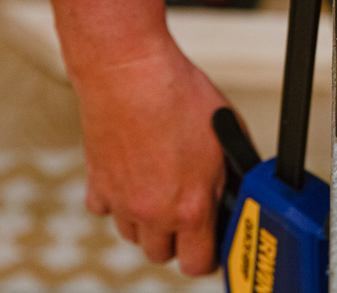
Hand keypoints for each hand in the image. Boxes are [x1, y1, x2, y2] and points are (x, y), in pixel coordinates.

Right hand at [70, 31, 232, 275]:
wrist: (130, 72)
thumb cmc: (179, 94)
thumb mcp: (227, 134)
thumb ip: (230, 173)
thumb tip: (239, 190)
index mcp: (190, 206)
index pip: (198, 264)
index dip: (208, 256)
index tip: (211, 243)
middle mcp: (153, 212)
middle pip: (162, 254)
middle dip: (177, 239)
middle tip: (186, 213)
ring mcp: (121, 201)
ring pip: (133, 235)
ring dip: (147, 221)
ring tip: (160, 189)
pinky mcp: (97, 183)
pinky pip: (106, 209)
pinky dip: (117, 200)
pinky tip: (132, 175)